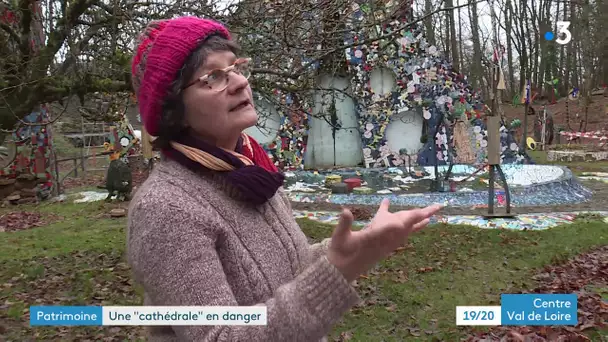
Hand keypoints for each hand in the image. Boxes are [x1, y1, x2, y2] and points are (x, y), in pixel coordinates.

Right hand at [327, 199, 441, 281]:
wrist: (340, 274)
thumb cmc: (338, 254)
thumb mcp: (338, 238)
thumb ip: (344, 224)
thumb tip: (345, 211)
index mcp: (374, 238)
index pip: (394, 226)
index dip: (408, 218)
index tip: (421, 211)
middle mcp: (384, 242)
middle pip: (407, 227)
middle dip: (421, 215)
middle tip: (438, 207)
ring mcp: (384, 247)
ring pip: (406, 232)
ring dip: (417, 223)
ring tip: (430, 217)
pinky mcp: (383, 249)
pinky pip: (399, 237)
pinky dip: (405, 228)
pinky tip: (406, 225)